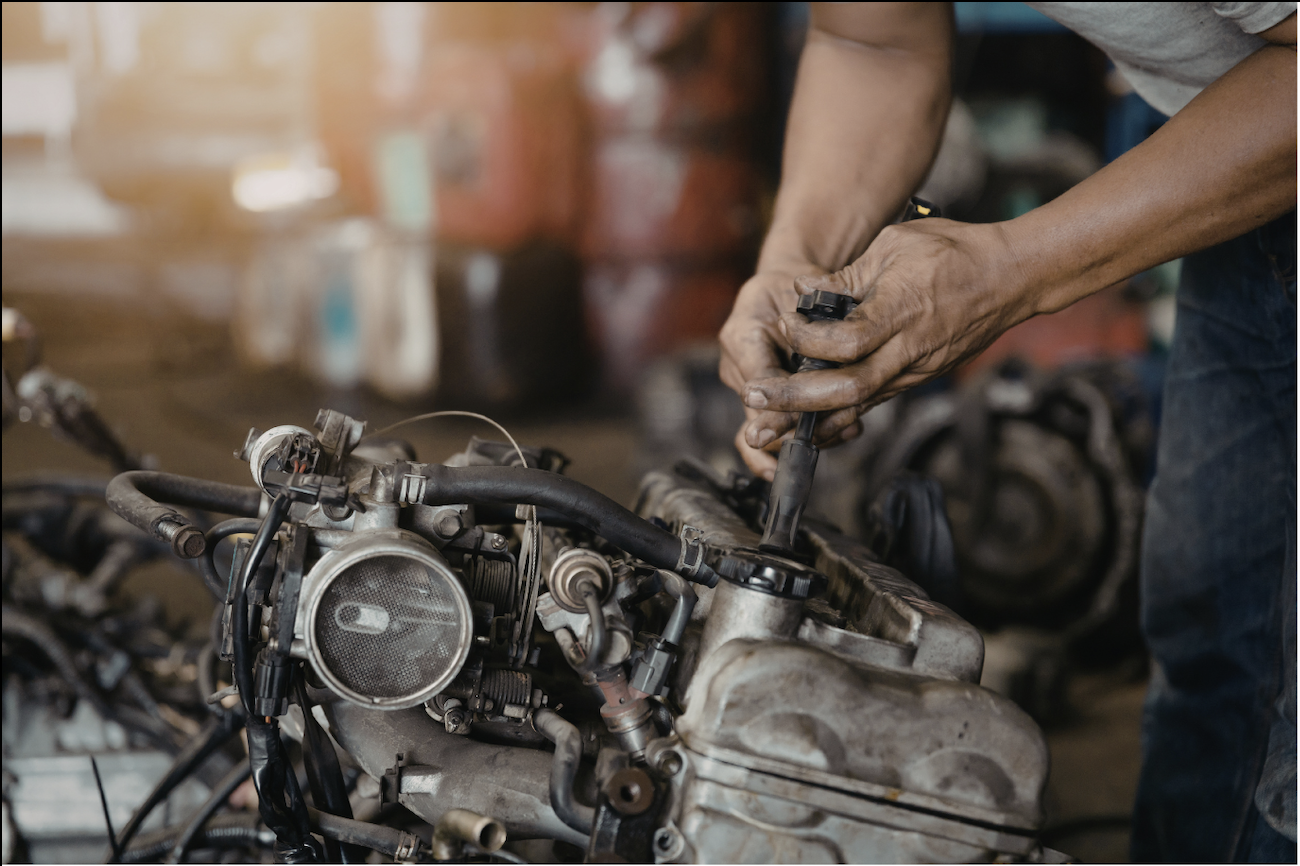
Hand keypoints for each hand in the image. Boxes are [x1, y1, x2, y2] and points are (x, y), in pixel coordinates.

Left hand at [737, 219, 1031, 467]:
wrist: (1010, 278)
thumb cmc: (954, 251)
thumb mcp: (894, 244)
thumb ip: (848, 276)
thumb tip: (805, 293)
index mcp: (902, 310)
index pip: (846, 341)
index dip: (807, 339)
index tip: (782, 325)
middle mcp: (908, 350)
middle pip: (846, 388)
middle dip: (795, 399)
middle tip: (756, 399)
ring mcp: (914, 370)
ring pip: (858, 404)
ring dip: (810, 416)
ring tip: (768, 422)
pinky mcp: (917, 378)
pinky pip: (872, 400)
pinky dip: (836, 413)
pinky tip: (806, 420)